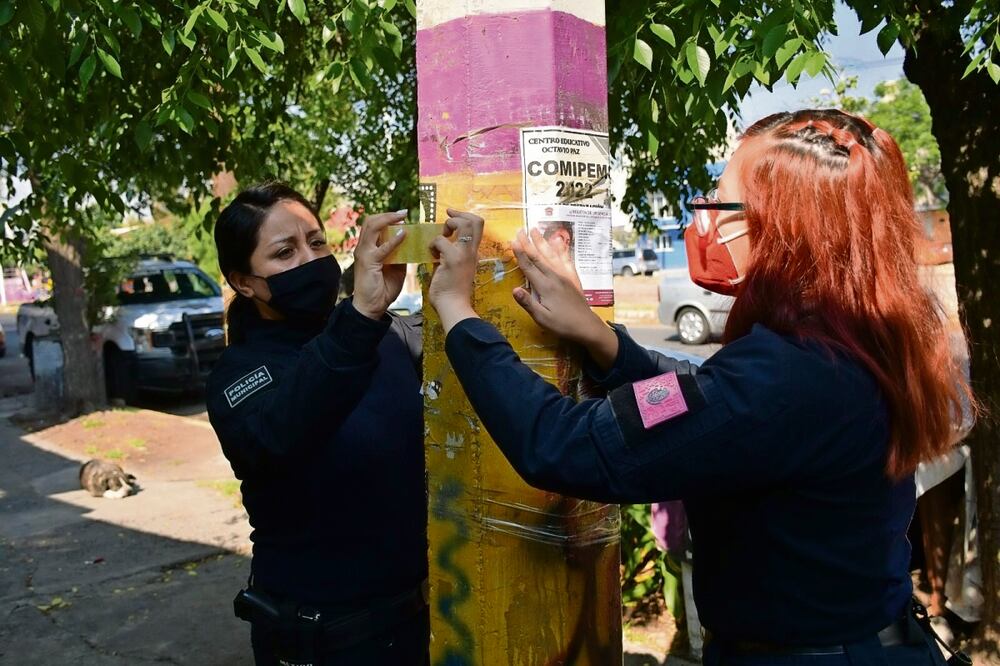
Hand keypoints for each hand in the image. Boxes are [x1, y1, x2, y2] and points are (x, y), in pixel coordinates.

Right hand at [352, 210, 407, 319]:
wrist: (371, 307)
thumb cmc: (382, 289)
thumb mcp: (396, 269)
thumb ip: (401, 256)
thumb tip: (412, 246)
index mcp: (369, 248)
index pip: (374, 225)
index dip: (387, 218)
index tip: (403, 215)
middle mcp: (364, 248)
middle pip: (370, 221)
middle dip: (387, 214)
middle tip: (404, 213)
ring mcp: (364, 253)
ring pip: (372, 227)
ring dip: (388, 220)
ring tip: (402, 218)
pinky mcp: (368, 262)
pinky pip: (381, 248)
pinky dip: (393, 240)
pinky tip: (403, 235)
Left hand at [428, 209, 483, 332]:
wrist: (453, 307)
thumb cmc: (451, 292)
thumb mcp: (453, 268)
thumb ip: (449, 255)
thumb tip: (438, 247)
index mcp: (472, 253)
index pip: (478, 226)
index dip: (464, 215)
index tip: (451, 216)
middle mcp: (471, 251)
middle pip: (476, 220)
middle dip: (459, 214)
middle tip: (447, 221)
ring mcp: (464, 254)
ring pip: (464, 224)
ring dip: (449, 224)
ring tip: (442, 237)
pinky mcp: (453, 260)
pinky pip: (441, 240)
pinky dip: (433, 244)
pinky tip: (431, 256)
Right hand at [511, 229, 617, 369]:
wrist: (586, 326)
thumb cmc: (562, 325)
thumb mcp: (542, 318)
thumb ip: (528, 303)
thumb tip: (514, 289)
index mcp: (545, 287)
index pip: (529, 267)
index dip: (520, 254)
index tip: (513, 241)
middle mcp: (555, 277)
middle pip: (539, 257)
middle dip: (528, 243)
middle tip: (520, 230)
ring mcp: (565, 276)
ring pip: (551, 254)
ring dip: (542, 242)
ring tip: (535, 230)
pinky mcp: (573, 278)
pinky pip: (566, 259)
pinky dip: (561, 249)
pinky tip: (558, 242)